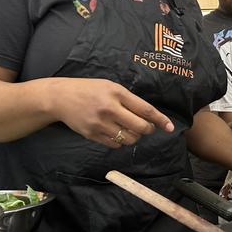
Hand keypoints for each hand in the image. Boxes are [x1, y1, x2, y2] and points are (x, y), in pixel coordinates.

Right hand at [50, 77, 173, 147]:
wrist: (61, 97)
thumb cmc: (90, 90)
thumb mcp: (110, 86)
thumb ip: (129, 99)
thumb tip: (149, 117)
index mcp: (117, 93)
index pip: (145, 110)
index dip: (160, 120)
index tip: (170, 127)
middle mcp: (110, 108)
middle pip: (141, 128)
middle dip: (148, 130)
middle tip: (145, 127)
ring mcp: (100, 123)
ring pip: (129, 139)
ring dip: (134, 137)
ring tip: (127, 128)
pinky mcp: (92, 135)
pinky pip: (115, 145)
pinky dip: (120, 141)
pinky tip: (114, 132)